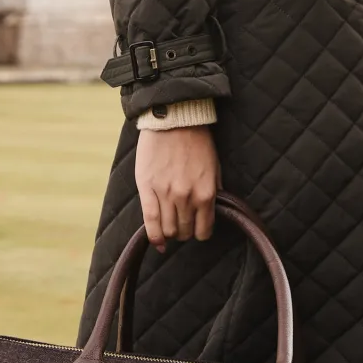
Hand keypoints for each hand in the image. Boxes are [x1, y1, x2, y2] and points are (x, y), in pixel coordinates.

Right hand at [135, 125, 220, 247]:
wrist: (175, 120)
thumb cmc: (197, 142)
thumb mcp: (215, 168)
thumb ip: (214, 191)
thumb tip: (212, 212)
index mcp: (206, 193)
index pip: (204, 230)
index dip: (200, 232)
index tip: (196, 228)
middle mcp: (187, 197)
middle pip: (184, 232)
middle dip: (184, 232)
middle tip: (182, 224)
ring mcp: (166, 194)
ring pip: (168, 230)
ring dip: (170, 233)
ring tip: (169, 227)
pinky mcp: (147, 188)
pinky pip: (150, 220)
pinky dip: (154, 236)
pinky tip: (157, 242)